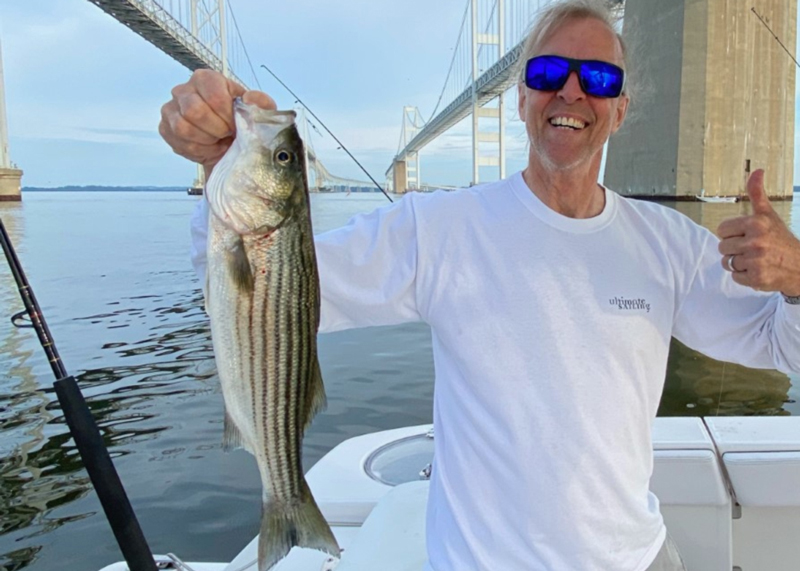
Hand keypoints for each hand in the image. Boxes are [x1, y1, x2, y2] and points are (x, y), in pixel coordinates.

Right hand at [158, 69, 275, 178]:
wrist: (227, 146)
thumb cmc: (240, 124)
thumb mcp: (258, 113)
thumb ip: (262, 103)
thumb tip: (249, 98)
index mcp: (207, 78)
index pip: (214, 95)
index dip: (226, 115)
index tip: (235, 124)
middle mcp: (184, 89)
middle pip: (195, 110)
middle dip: (216, 129)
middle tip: (226, 134)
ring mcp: (171, 108)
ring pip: (183, 127)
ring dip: (206, 140)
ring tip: (217, 140)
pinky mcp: (165, 127)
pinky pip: (178, 141)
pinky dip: (196, 149)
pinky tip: (207, 147)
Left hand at [717, 169, 799, 295]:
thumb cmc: (780, 239)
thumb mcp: (769, 215)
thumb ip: (757, 194)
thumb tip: (757, 171)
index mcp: (756, 223)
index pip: (721, 230)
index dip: (731, 234)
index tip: (745, 235)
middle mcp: (756, 241)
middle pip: (722, 247)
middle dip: (734, 249)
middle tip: (752, 249)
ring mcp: (756, 261)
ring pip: (727, 263)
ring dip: (738, 263)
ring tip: (755, 260)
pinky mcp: (756, 278)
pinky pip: (735, 276)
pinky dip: (744, 276)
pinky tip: (758, 270)